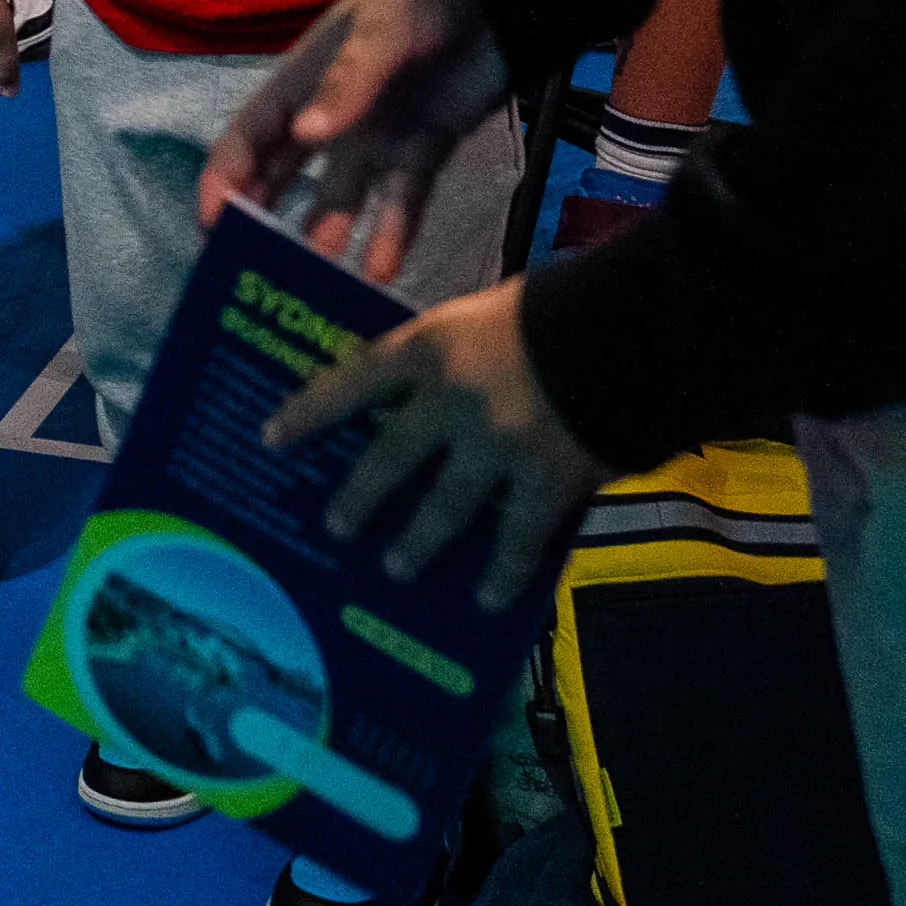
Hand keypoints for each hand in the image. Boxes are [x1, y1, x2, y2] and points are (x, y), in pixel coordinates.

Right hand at [198, 0, 514, 284]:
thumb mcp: (381, 29)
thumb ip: (347, 81)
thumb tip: (304, 135)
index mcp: (302, 85)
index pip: (248, 140)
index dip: (225, 181)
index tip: (214, 227)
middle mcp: (331, 120)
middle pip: (284, 178)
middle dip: (264, 222)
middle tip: (255, 272)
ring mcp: (376, 140)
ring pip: (342, 199)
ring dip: (329, 235)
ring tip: (322, 277)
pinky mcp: (423, 152)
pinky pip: (403, 200)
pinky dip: (392, 233)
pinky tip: (383, 270)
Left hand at [265, 280, 605, 609]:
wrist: (635, 324)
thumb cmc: (561, 306)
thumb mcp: (487, 315)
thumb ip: (454, 357)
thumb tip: (424, 400)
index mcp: (429, 348)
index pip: (351, 382)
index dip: (308, 412)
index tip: (270, 438)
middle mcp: (448, 402)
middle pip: (388, 460)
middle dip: (358, 498)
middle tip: (336, 528)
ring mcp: (494, 448)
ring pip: (442, 509)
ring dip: (416, 542)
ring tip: (398, 566)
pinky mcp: (545, 483)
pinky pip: (515, 541)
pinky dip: (500, 574)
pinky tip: (488, 599)